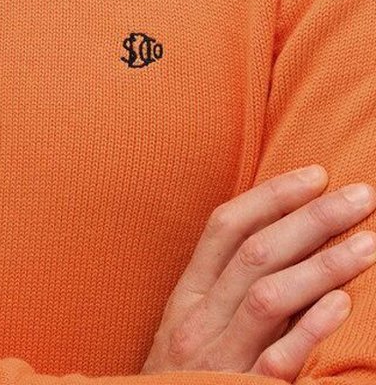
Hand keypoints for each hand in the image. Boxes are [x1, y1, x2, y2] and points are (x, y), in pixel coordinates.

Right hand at [142, 166, 375, 379]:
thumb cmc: (181, 381)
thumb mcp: (190, 328)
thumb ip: (226, 289)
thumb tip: (285, 239)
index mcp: (187, 295)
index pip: (225, 227)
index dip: (273, 197)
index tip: (316, 174)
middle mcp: (199, 320)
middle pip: (256, 253)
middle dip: (312, 218)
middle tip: (361, 195)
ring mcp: (217, 360)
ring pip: (269, 297)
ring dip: (323, 265)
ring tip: (369, 243)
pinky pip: (277, 360)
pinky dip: (309, 329)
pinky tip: (342, 305)